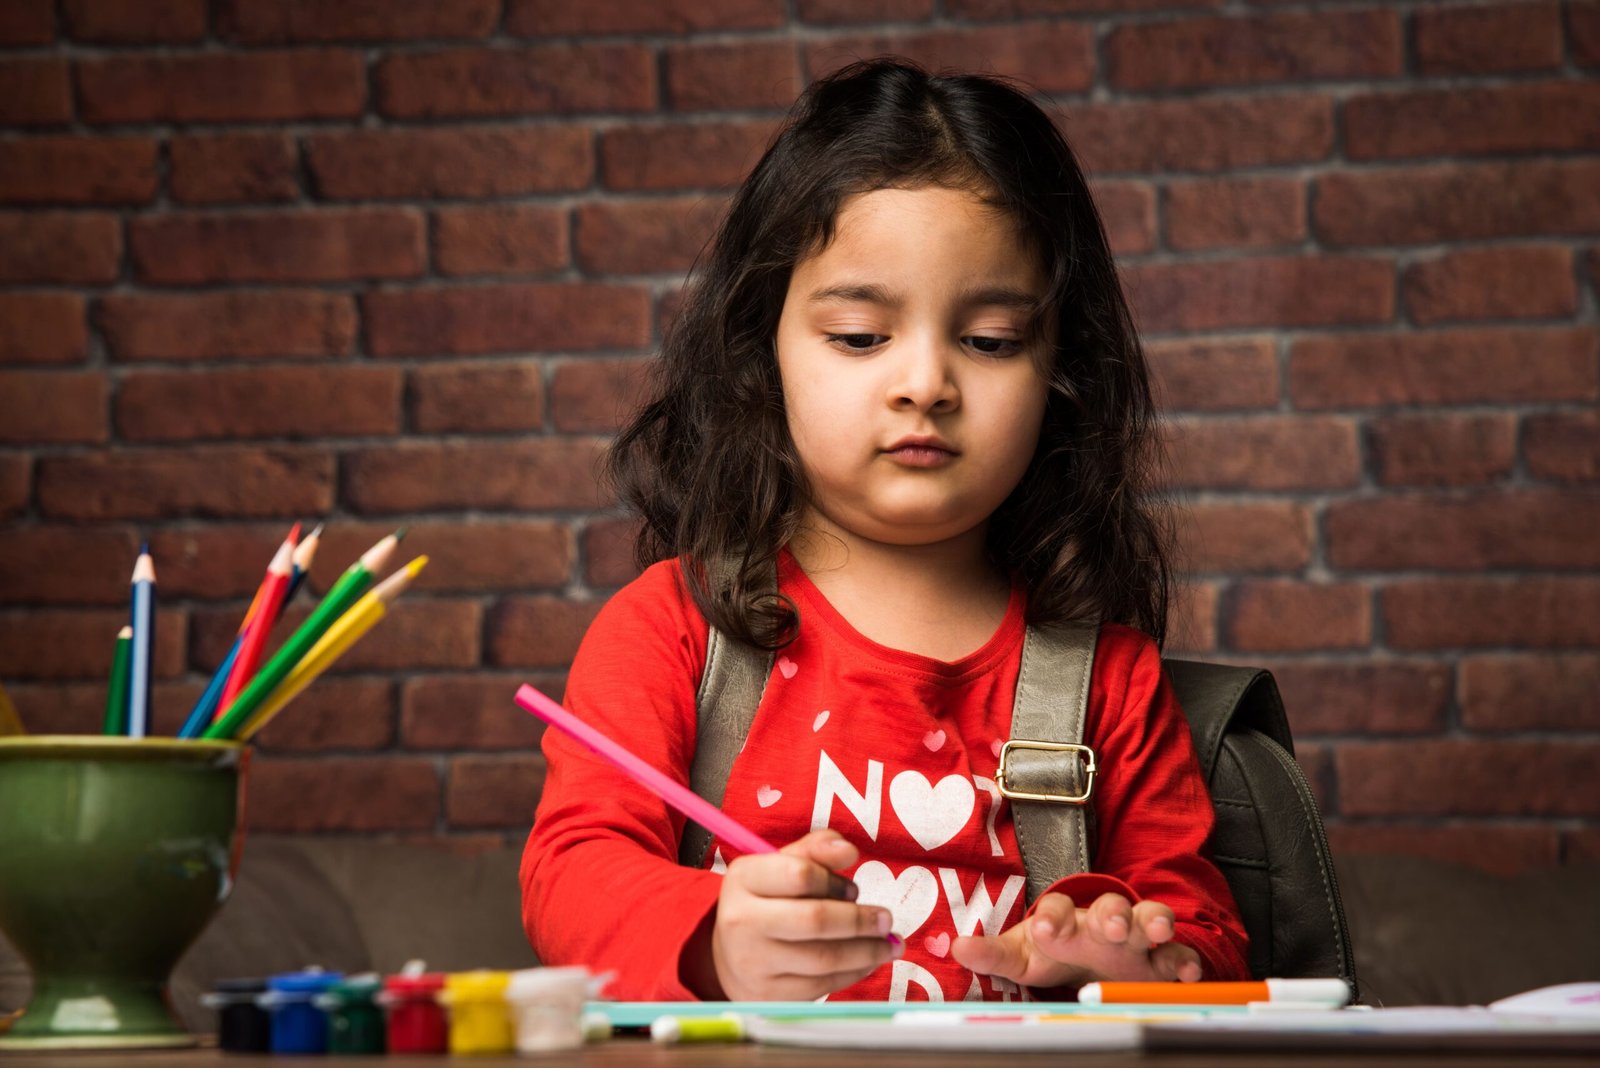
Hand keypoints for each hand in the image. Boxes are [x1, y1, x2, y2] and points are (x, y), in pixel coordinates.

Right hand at [709, 829, 902, 1000]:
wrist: (730, 955)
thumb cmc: (767, 901)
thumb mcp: (782, 865)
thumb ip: (817, 850)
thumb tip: (849, 850)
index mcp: (744, 878)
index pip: (800, 874)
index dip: (835, 881)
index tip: (853, 890)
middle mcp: (742, 920)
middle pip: (815, 919)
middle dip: (859, 920)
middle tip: (886, 919)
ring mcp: (754, 963)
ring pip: (824, 958)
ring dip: (867, 951)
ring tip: (889, 944)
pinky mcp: (770, 995)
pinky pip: (823, 985)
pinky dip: (855, 972)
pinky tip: (869, 961)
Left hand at [950, 891, 1201, 991]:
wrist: (1093, 954)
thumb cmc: (1057, 949)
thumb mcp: (1023, 955)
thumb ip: (994, 954)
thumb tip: (956, 948)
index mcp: (1066, 919)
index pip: (1057, 909)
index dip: (1052, 916)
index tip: (1044, 928)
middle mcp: (1103, 922)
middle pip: (1109, 908)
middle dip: (1110, 914)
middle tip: (1109, 925)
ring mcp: (1135, 938)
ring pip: (1149, 920)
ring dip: (1153, 922)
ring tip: (1155, 931)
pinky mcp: (1161, 960)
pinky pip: (1178, 954)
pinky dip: (1185, 961)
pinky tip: (1189, 974)